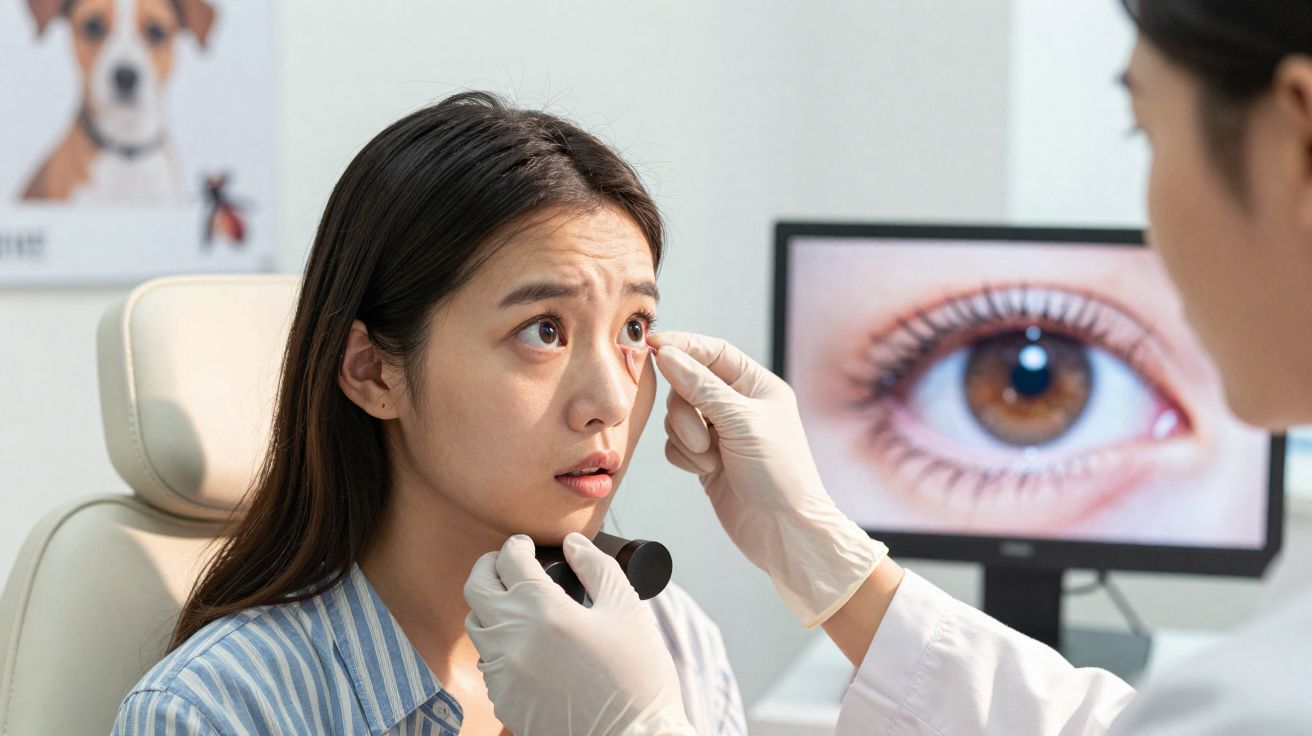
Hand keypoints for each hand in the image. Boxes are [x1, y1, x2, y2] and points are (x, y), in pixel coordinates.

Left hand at [463, 534, 695, 735]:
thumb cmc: (636, 676)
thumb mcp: (627, 610)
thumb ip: (597, 568)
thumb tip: (573, 544)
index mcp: (543, 610)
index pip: (510, 560)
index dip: (517, 545)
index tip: (525, 545)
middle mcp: (512, 638)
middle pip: (476, 587)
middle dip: (490, 568)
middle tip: (508, 565)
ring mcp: (502, 673)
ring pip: (477, 625)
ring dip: (492, 607)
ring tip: (516, 604)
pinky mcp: (503, 700)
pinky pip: (488, 662)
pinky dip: (500, 645)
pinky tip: (526, 646)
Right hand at [649, 330, 888, 627]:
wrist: (783, 532)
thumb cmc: (779, 475)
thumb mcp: (740, 422)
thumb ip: (700, 386)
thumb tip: (667, 354)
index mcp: (757, 385)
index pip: (712, 351)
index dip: (682, 346)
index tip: (652, 346)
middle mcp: (738, 405)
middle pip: (687, 383)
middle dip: (685, 409)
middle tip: (701, 435)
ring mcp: (720, 432)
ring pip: (677, 415)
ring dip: (686, 436)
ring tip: (709, 458)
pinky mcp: (706, 457)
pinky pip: (674, 443)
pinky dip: (683, 455)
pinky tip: (705, 470)